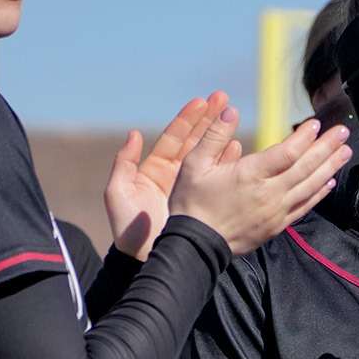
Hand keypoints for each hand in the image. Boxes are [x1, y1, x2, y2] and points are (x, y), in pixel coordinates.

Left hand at [106, 95, 220, 258]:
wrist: (145, 260)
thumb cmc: (129, 230)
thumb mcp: (118, 194)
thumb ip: (124, 164)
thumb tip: (135, 134)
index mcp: (154, 170)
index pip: (174, 137)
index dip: (188, 118)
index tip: (203, 101)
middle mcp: (174, 176)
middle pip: (194, 141)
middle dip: (209, 119)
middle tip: (224, 99)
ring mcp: (190, 189)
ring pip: (208, 157)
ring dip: (221, 137)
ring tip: (234, 120)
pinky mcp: (202, 202)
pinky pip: (217, 178)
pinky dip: (227, 163)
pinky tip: (239, 150)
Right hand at [169, 112, 351, 256]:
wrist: (195, 246)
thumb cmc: (191, 203)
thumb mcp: (193, 164)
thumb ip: (214, 136)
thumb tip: (230, 110)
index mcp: (251, 175)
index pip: (287, 152)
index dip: (305, 137)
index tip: (316, 124)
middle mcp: (269, 193)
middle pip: (306, 167)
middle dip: (327, 148)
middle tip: (344, 131)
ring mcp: (276, 212)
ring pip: (310, 186)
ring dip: (330, 167)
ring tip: (345, 152)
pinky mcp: (277, 226)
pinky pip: (304, 207)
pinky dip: (319, 194)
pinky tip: (330, 183)